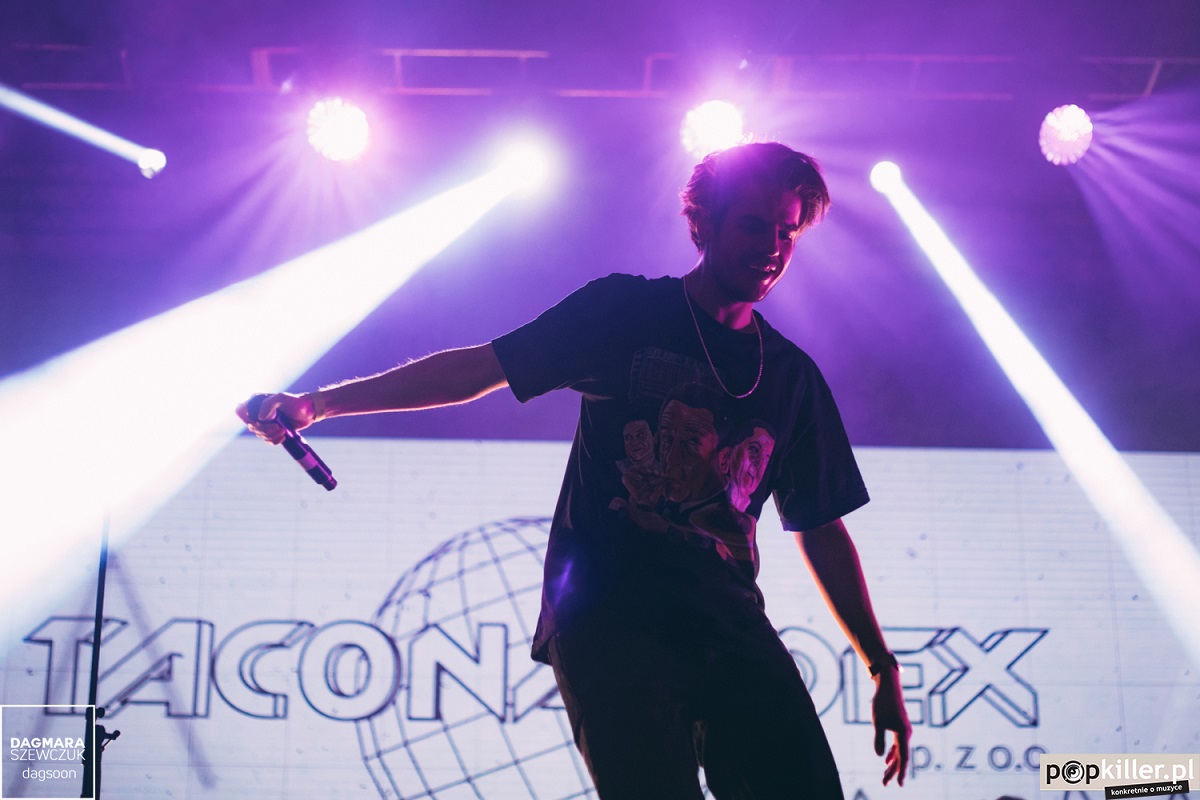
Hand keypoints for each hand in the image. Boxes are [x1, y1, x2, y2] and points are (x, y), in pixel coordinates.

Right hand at [235, 392, 315, 444]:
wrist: (309, 411)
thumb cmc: (295, 402)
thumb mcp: (282, 398)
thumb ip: (269, 405)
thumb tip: (261, 419)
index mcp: (259, 405)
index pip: (246, 416)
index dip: (251, 423)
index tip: (262, 424)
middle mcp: (261, 414)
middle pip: (254, 428)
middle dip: (265, 431)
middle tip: (278, 428)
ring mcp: (268, 423)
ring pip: (261, 435)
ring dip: (271, 436)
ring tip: (283, 432)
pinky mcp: (275, 431)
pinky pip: (269, 440)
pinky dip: (274, 441)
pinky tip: (282, 437)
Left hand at [872, 666, 911, 785]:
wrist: (889, 686)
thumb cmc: (882, 703)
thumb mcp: (878, 722)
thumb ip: (879, 739)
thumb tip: (880, 757)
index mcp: (903, 734)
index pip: (903, 758)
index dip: (901, 772)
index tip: (899, 784)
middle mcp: (906, 734)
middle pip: (901, 757)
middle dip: (893, 771)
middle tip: (884, 784)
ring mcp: (904, 731)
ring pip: (899, 752)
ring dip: (892, 764)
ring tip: (885, 776)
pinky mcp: (900, 727)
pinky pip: (897, 745)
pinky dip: (892, 753)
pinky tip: (886, 760)